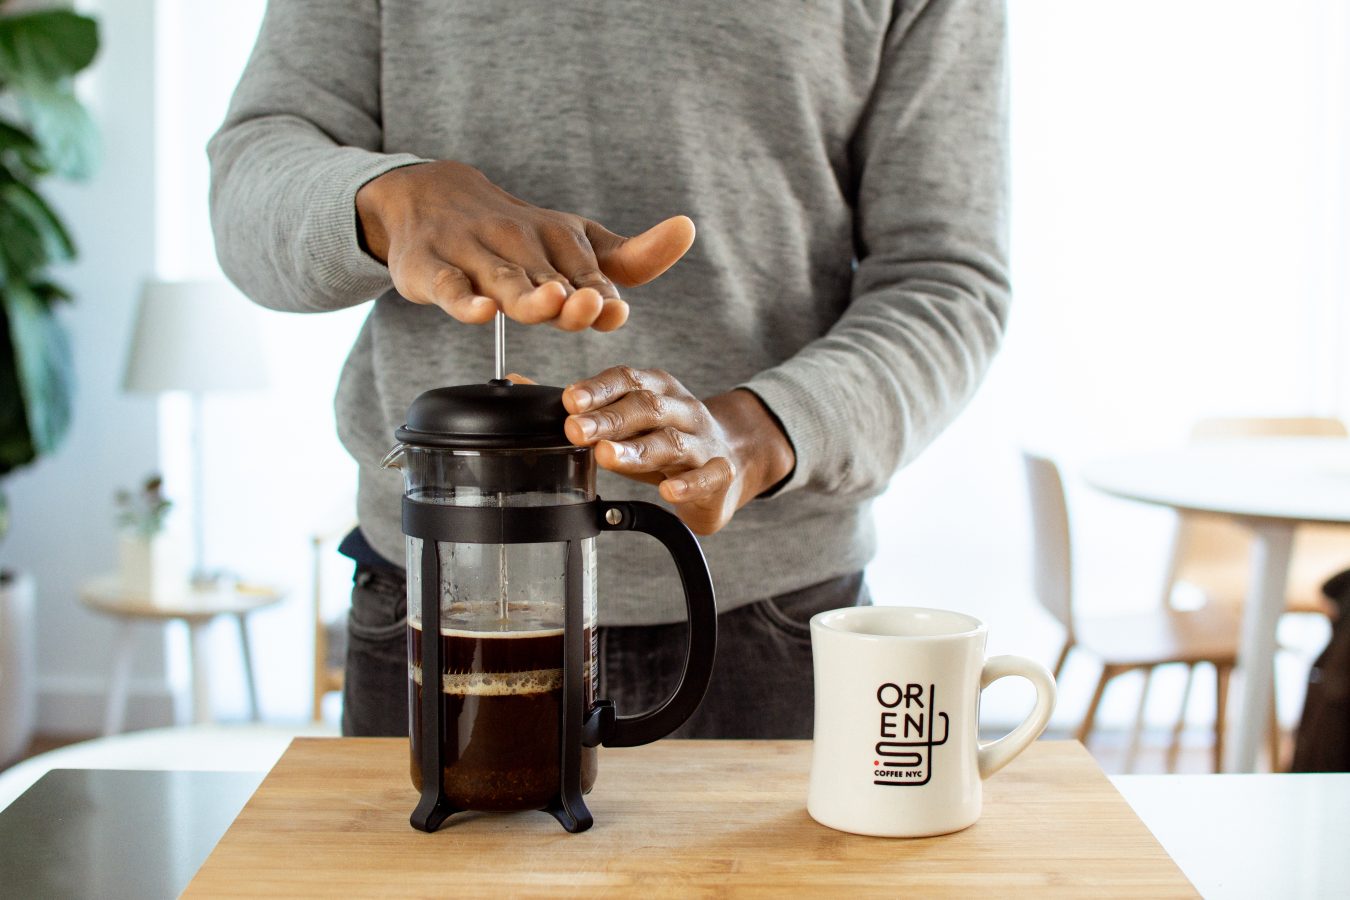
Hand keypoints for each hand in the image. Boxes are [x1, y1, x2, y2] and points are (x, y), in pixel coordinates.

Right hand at [356, 160, 694, 331]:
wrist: (433, 196)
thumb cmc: (518, 235)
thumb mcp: (576, 241)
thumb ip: (631, 256)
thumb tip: (688, 229)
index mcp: (558, 240)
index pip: (588, 274)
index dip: (601, 295)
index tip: (614, 309)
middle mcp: (518, 245)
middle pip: (548, 282)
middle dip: (569, 300)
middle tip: (589, 304)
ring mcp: (474, 256)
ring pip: (504, 283)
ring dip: (527, 295)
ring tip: (549, 302)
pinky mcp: (431, 269)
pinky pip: (448, 287)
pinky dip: (463, 299)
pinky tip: (482, 310)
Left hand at [557, 367, 795, 534]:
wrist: (733, 460)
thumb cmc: (667, 439)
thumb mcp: (626, 418)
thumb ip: (579, 406)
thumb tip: (517, 383)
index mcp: (657, 389)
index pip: (626, 379)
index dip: (597, 388)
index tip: (569, 400)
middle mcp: (682, 409)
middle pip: (646, 407)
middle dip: (608, 418)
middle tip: (575, 429)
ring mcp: (703, 441)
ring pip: (671, 442)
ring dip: (637, 449)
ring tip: (607, 457)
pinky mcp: (720, 473)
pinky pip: (707, 475)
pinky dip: (688, 484)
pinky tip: (668, 491)